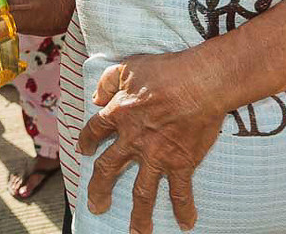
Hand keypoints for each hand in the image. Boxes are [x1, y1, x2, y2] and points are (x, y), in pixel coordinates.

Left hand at [78, 51, 224, 233]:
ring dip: (139, 215)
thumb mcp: (128, 67)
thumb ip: (108, 81)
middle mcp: (133, 140)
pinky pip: (181, 191)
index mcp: (118, 114)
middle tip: (96, 206)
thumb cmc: (166, 71)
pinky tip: (186, 224)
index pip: (94, 131)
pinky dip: (184, 209)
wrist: (200, 83)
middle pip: (109, 170)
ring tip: (136, 233)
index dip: (87, 141)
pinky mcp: (181, 162)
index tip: (85, 150)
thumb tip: (96, 96)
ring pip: (142, 192)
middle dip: (99, 190)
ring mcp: (157, 155)